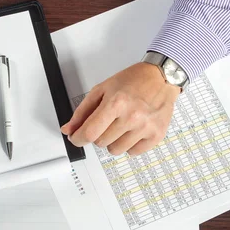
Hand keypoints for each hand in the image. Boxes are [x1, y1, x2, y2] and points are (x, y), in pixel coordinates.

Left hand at [61, 63, 179, 155]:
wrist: (160, 77)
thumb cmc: (132, 81)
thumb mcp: (102, 89)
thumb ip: (83, 111)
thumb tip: (68, 130)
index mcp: (116, 103)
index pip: (90, 132)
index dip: (78, 138)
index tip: (76, 138)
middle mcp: (131, 117)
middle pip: (101, 142)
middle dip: (99, 134)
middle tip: (107, 120)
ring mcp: (145, 127)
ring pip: (115, 150)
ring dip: (113, 141)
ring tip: (121, 124)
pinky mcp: (156, 135)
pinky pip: (133, 153)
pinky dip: (129, 144)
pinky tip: (133, 130)